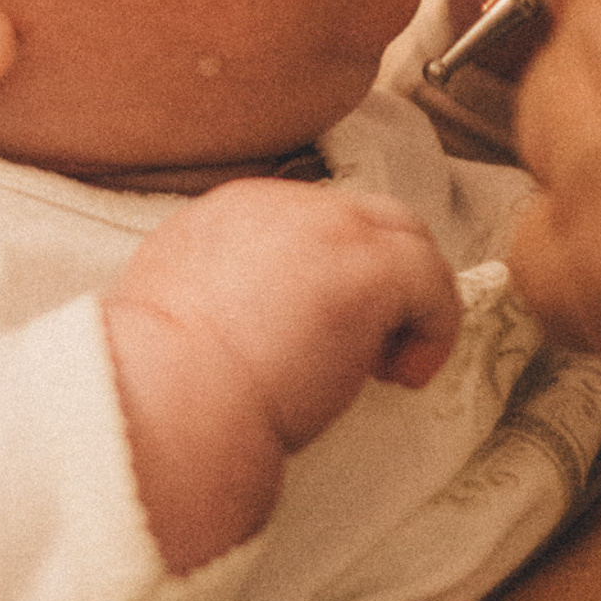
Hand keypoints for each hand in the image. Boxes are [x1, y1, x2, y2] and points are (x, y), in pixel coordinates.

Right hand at [105, 181, 458, 571]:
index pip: (307, 227)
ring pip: (406, 238)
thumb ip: (217, 294)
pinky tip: (403, 377)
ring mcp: (329, 228)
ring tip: (387, 369)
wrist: (173, 396)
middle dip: (376, 278)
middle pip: (362, 218)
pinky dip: (433, 329)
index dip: (325, 279)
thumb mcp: (176, 310)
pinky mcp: (370, 268)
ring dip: (408, 303)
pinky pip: (433, 282)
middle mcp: (279, 203)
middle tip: (363, 354)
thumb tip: (249, 323)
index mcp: (228, 213)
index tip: (313, 339)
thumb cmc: (167, 383)